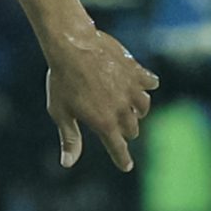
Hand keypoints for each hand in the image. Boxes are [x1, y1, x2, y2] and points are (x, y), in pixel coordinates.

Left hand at [44, 28, 158, 171]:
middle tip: (119, 130)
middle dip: (126, 132)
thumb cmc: (62, 80)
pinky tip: (145, 85)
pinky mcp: (136, 71)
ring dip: (138, 112)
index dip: (122, 159)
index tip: (126, 166)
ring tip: (131, 109)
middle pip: (132, 129)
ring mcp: (131, 89)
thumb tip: (68, 163)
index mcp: (104, 122)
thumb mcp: (61, 112)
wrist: (72, 44)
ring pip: (144, 107)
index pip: (118, 148)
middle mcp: (122, 108)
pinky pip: (150, 83)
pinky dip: (148, 86)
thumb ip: (69, 138)